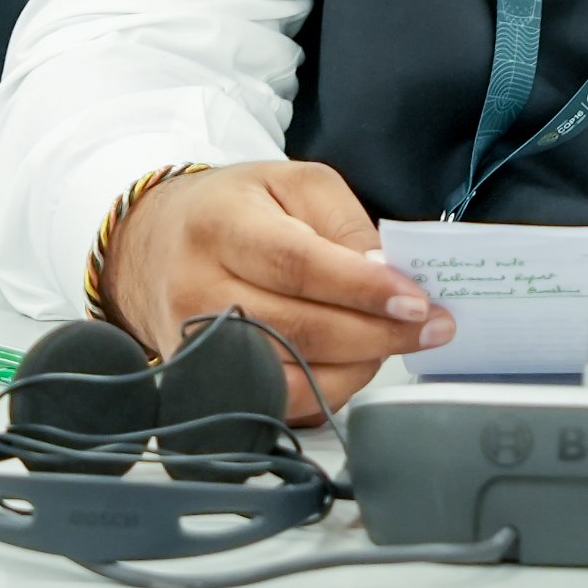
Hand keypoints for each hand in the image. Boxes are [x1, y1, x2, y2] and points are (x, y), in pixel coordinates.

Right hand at [103, 160, 455, 420]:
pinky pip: (277, 403)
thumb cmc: (232, 209)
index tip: (416, 300)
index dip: (362, 289)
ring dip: (358, 366)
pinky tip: (356, 363)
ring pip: (290, 377)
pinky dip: (327, 390)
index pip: (297, 265)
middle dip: (378, 334)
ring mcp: (194, 347)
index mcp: (220, 226)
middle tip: (432, 326)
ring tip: (395, 341)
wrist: (155, 244)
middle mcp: (197, 291)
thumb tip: (386, 273)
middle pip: (299, 329)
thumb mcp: (293, 183)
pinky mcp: (202, 383)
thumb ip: (344, 223)